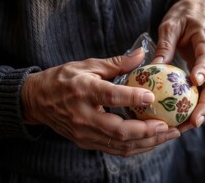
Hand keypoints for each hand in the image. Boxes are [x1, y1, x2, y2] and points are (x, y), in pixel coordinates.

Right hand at [21, 47, 179, 156]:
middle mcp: (83, 116)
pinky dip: (135, 147)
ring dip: (147, 143)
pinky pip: (114, 149)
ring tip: (167, 135)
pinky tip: (151, 141)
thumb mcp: (87, 65)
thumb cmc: (62, 79)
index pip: (111, 96)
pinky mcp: (85, 142)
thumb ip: (116, 63)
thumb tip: (142, 54)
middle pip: (119, 130)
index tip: (153, 96)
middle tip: (168, 125)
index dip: (133, 98)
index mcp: (83, 90)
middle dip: (147, 131)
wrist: (36, 101)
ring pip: (120, 145)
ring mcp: (84, 133)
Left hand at [153, 0, 204, 131]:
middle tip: (194, 121)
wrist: (203, 8)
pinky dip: (203, 103)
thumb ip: (165, 44)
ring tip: (190, 125)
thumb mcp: (171, 24)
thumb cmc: (186, 14)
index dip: (203, 70)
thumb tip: (155, 66)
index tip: (195, 83)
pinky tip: (191, 115)